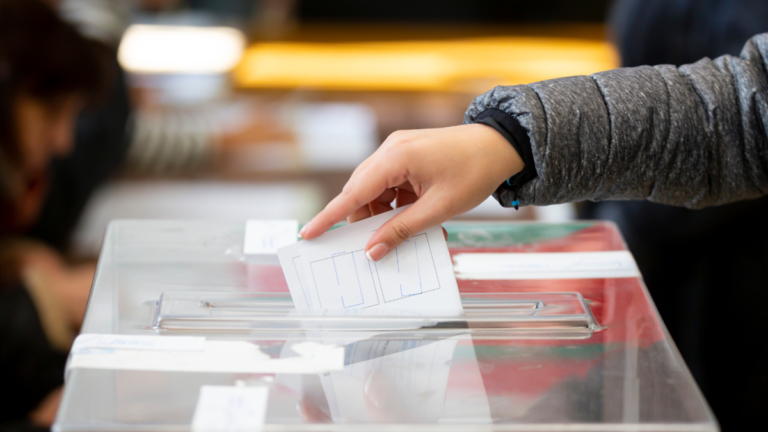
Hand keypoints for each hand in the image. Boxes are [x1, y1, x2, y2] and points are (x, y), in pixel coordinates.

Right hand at [299, 123, 523, 260]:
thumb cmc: (474, 171)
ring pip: (376, 190)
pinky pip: (391, 184)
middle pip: (362, 192)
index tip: (309, 233)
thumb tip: (373, 251)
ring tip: (406, 233)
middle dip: (365, 220)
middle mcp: (391, 149)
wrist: (502, 145)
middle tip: (373, 246)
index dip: (330, 216)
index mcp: (396, 157)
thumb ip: (402, 230)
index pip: (353, 193)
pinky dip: (397, 204)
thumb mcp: (438, 208)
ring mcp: (399, 149)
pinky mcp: (407, 154)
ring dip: (385, 214)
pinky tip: (414, 218)